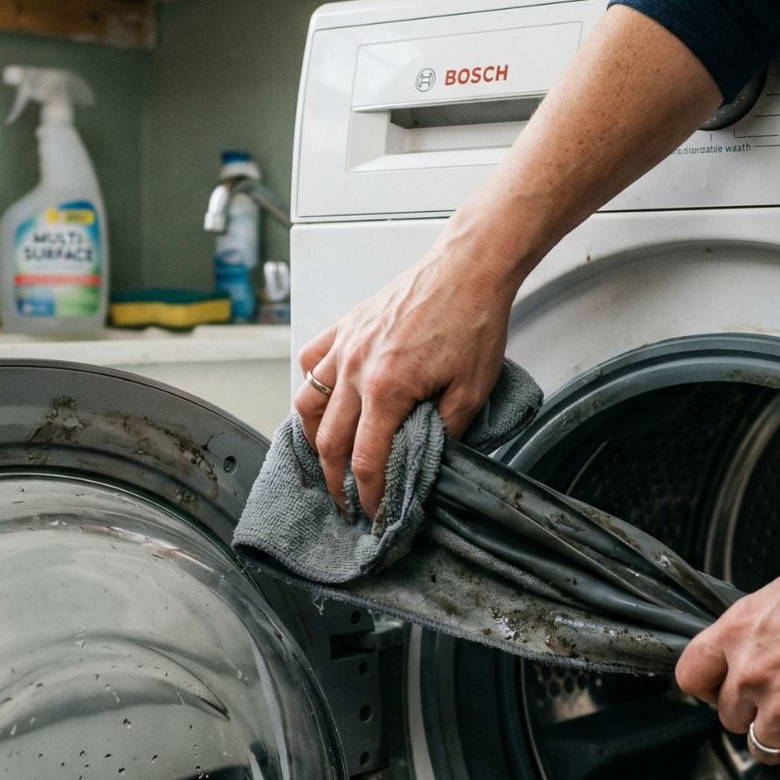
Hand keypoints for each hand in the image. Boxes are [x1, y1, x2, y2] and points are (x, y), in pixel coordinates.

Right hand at [295, 238, 516, 517]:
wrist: (468, 267)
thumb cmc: (473, 319)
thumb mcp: (473, 389)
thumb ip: (445, 432)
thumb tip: (427, 459)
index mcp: (388, 389)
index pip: (366, 460)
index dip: (368, 495)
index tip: (372, 513)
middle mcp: (356, 368)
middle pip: (328, 440)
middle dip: (334, 479)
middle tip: (345, 500)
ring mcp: (345, 345)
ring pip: (306, 402)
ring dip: (313, 437)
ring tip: (327, 457)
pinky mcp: (345, 326)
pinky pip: (310, 361)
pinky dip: (310, 386)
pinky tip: (322, 398)